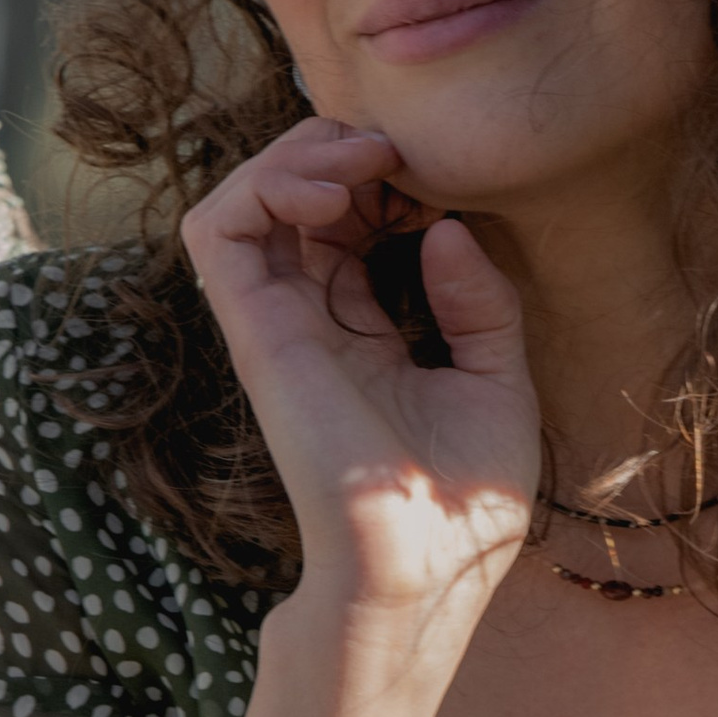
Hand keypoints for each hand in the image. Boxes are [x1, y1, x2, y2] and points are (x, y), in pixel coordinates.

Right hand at [180, 119, 537, 648]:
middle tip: (399, 153)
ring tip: (364, 159)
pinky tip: (333, 189)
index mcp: (363, 335)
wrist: (427, 565)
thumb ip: (479, 304)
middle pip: (294, 200)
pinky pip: (219, 229)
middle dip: (342, 151)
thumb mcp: (498, 381)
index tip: (441, 181)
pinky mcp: (256, 333)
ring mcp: (277, 326)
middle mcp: (311, 324)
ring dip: (299, 154)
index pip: (346, 226)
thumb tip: (445, 227)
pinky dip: (264, 183)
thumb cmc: (464, 500)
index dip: (385, 181)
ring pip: (245, 199)